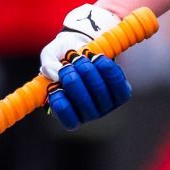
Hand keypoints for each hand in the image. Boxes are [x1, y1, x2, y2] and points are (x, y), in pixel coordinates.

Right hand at [38, 3, 130, 129]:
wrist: (84, 48)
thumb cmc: (63, 58)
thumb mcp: (50, 55)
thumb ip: (48, 63)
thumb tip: (55, 73)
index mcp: (70, 114)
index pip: (69, 121)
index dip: (61, 105)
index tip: (54, 88)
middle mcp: (89, 114)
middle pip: (84, 104)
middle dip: (73, 81)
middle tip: (66, 66)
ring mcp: (106, 106)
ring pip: (100, 92)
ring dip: (88, 72)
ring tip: (80, 58)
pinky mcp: (121, 94)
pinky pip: (117, 85)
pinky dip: (107, 69)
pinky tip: (98, 58)